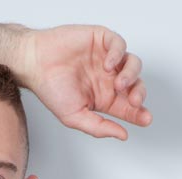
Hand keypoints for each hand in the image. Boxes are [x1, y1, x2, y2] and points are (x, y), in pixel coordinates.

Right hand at [21, 25, 151, 139]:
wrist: (35, 63)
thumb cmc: (51, 90)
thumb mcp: (75, 117)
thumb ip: (99, 127)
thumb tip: (122, 135)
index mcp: (104, 98)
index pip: (128, 107)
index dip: (139, 113)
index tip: (146, 119)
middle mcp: (108, 79)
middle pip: (136, 86)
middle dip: (139, 94)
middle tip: (134, 101)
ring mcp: (107, 59)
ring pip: (133, 64)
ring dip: (131, 75)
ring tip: (119, 83)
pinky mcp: (101, 40)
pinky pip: (119, 44)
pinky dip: (118, 54)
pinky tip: (107, 65)